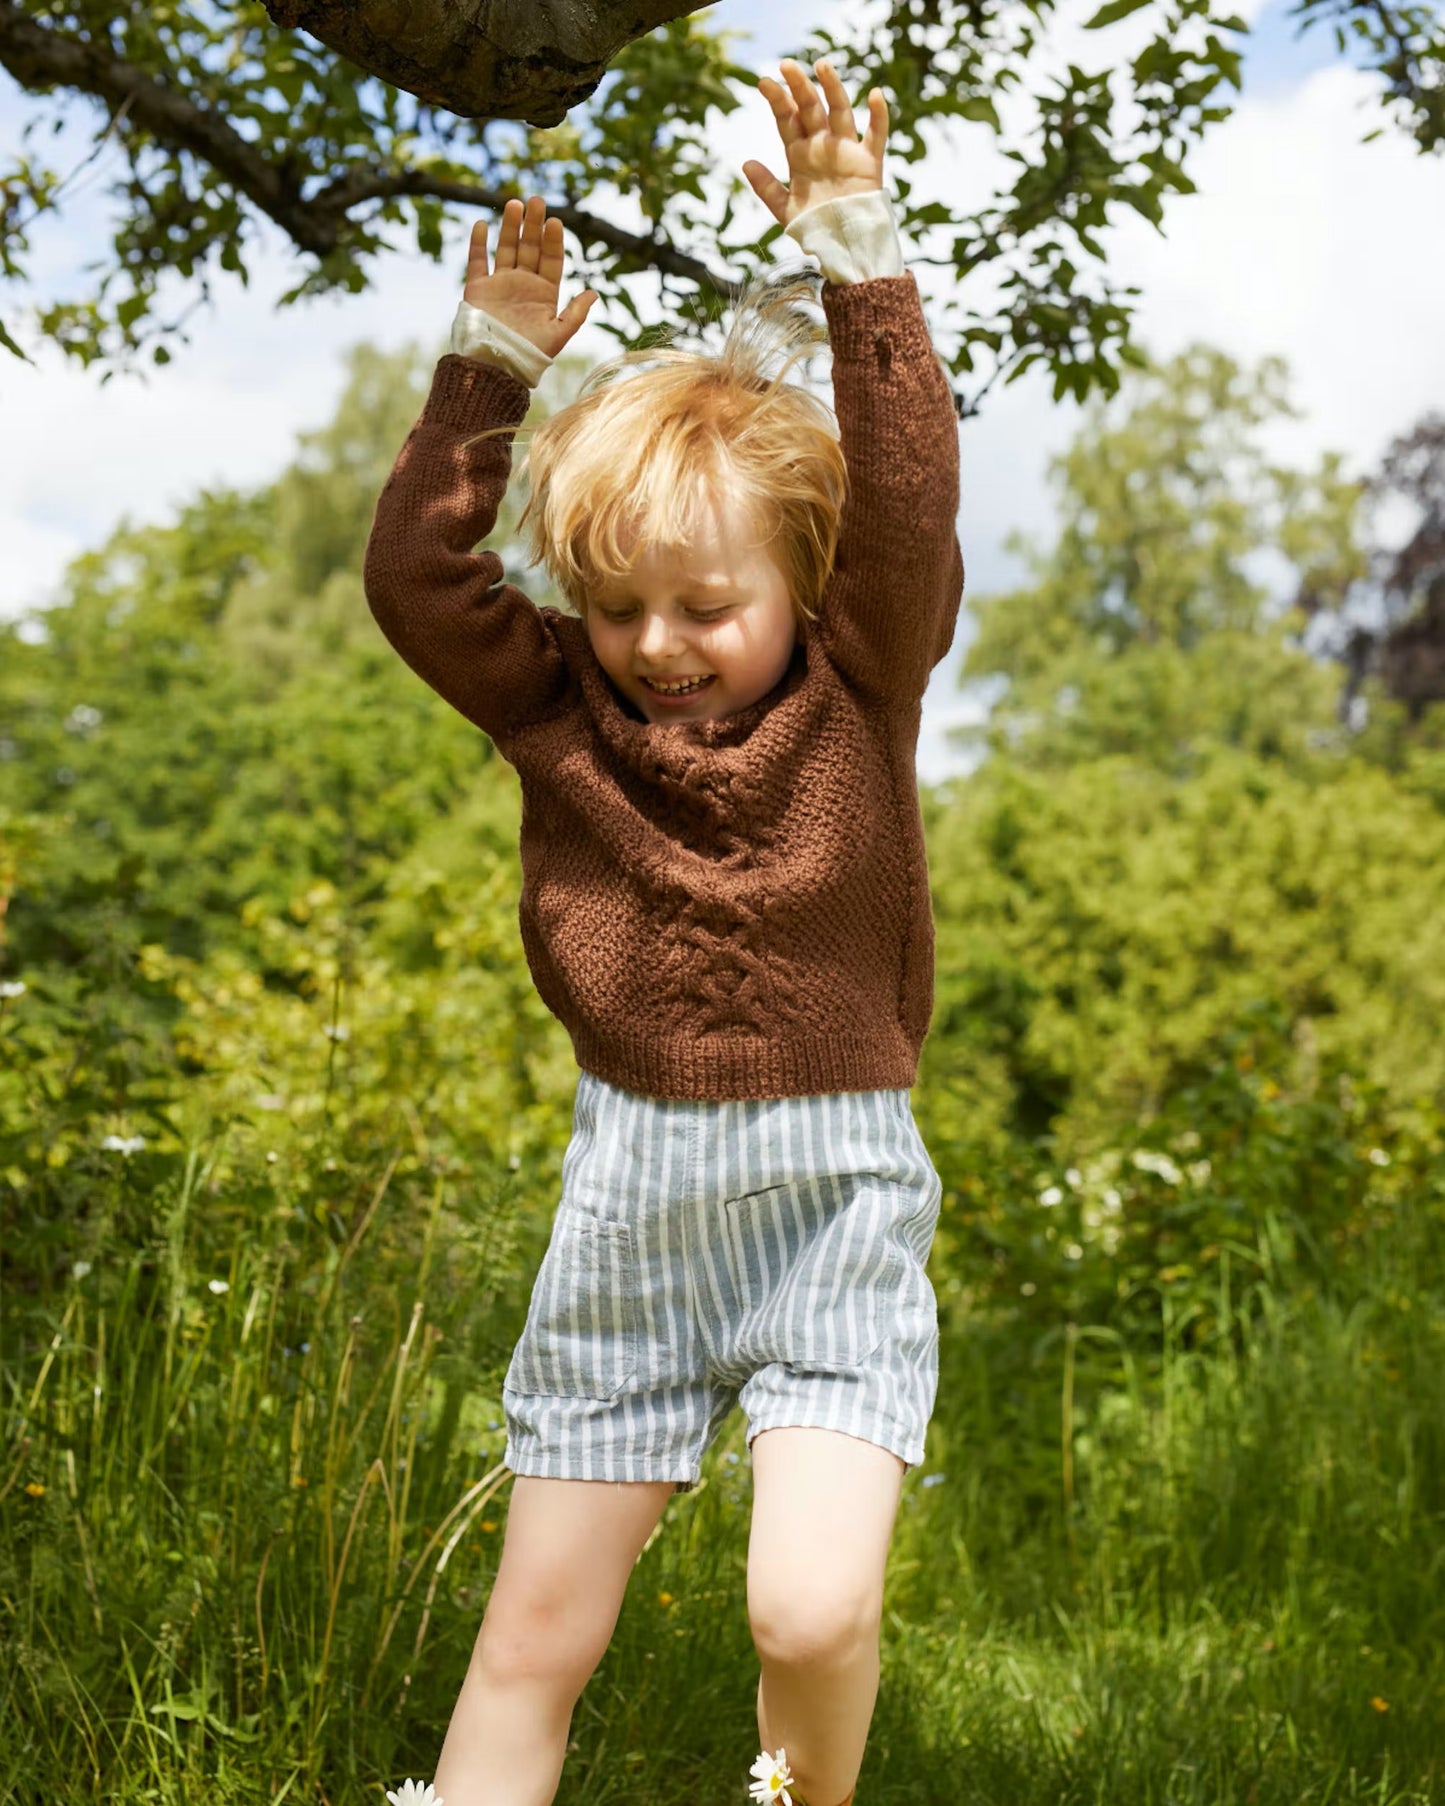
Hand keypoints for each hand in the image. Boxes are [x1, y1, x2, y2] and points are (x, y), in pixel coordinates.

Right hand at [463, 196, 598, 357]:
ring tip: (515, 204)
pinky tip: (483, 224)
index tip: (555, 222)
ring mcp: (501, 284)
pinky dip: (478, 243)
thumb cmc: (530, 355)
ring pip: (506, 249)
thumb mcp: (558, 334)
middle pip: (530, 248)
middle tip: (537, 201)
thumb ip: (576, 314)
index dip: (553, 241)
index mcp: (544, 294)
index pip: (551, 260)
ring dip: (510, 227)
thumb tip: (594, 293)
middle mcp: (523, 285)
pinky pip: (477, 261)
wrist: (496, 367)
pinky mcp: (478, 289)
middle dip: (533, 225)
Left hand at [742, 58, 888, 228]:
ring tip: (821, 65)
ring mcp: (845, 150)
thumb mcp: (785, 209)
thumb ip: (766, 188)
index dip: (777, 101)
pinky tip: (875, 95)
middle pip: (810, 109)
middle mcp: (822, 145)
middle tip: (786, 66)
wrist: (842, 246)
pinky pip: (876, 135)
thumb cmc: (815, 227)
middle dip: (799, 87)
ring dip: (832, 88)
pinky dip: (878, 115)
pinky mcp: (868, 162)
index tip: (764, 82)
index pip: (787, 120)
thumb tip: (746, 163)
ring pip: (840, 111)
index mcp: (800, 154)